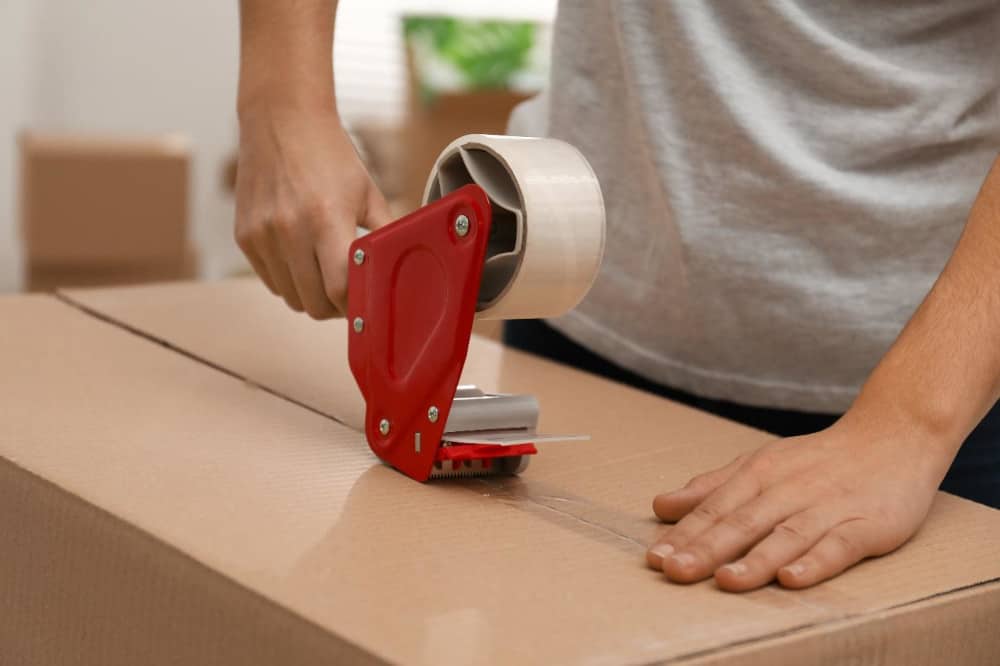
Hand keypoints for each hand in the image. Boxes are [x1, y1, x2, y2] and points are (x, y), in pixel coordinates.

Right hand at [234, 107, 391, 317]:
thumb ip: (387, 233)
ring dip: (312, 297)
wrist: (281, 119)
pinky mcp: (244, 236)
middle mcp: (289, 230)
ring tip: (328, 279)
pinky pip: (271, 281)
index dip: (357, 306)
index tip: (368, 305)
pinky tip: (304, 262)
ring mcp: (262, 235)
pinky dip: (290, 282)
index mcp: (326, 218)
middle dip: (336, 308)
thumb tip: (406, 268)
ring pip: (291, 297)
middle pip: (314, 303)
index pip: (340, 290)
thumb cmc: (331, 156)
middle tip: (350, 296)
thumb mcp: (369, 192)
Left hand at [645, 416, 952, 590]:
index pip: (714, 509)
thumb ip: (711, 488)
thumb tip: (661, 506)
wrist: (893, 434)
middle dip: (706, 548)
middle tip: (674, 572)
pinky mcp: (867, 524)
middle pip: (742, 522)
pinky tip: (792, 579)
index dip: (684, 534)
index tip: (654, 558)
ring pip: (786, 535)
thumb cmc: (817, 460)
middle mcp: (789, 489)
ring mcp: (828, 506)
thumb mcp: (759, 464)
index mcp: (759, 473)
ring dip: (755, 559)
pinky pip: (839, 545)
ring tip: (725, 580)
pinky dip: (816, 562)